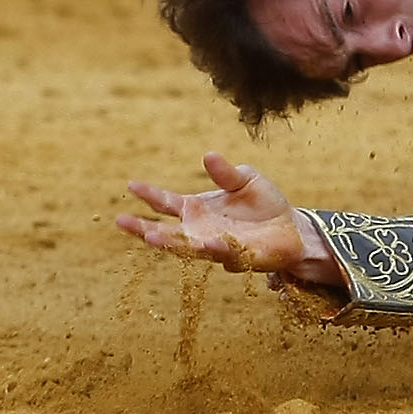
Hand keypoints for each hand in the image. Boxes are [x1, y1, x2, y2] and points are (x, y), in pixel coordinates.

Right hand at [117, 153, 342, 285]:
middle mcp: (200, 231)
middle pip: (166, 231)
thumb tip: (208, 155)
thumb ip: (226, 173)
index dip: (148, 195)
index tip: (130, 185)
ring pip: (188, 248)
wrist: (291, 227)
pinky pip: (225, 254)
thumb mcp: (245, 180)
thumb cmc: (263, 203)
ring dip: (170, 243)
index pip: (166, 203)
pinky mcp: (240, 258)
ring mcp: (216, 247)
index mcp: (197, 210)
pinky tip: (208, 242)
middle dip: (143, 227)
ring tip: (150, 235)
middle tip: (120, 221)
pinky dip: (216, 249)